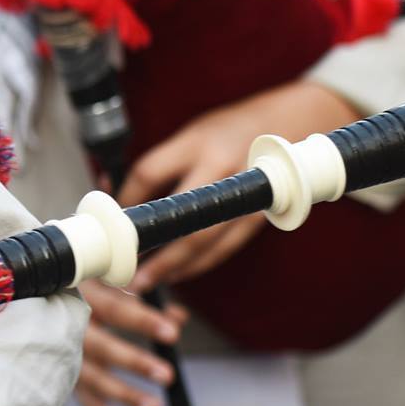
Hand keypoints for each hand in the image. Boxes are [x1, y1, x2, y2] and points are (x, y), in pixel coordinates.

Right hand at [75, 281, 184, 405]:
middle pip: (103, 349)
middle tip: (167, 375)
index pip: (114, 310)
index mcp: (80, 298)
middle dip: (135, 363)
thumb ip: (145, 299)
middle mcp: (69, 330)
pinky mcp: (66, 382)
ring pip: (94, 382)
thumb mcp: (105, 286)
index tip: (172, 334)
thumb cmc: (77, 292)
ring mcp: (65, 358)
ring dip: (126, 397)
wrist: (33, 307)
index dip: (143, 322)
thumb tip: (179, 317)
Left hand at [117, 81, 361, 289]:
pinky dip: (200, 264)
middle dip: (153, 250)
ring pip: (205, 242)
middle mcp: (222, 169)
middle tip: (128, 272)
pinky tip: (179, 274)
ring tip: (147, 282)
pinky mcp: (259, 214)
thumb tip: (117, 194)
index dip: (125, 199)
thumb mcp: (192, 134)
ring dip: (174, 267)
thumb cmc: (231, 130)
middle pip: (182, 219)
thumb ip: (161, 165)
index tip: (113, 219)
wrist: (291, 124)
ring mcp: (244, 195)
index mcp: (198, 142)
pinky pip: (225, 248)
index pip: (149, 173)